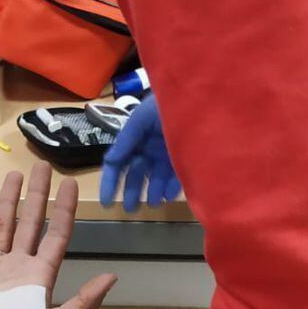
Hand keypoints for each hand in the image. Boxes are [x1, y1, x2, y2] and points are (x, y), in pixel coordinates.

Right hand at [0, 162, 117, 308]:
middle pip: (31, 223)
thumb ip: (85, 301)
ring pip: (2, 227)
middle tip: (42, 166)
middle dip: (37, 195)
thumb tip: (113, 277)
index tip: (70, 184)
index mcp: (41, 275)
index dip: (65, 209)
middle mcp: (19, 267)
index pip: (57, 234)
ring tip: (13, 175)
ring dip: (8, 201)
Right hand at [99, 94, 180, 212]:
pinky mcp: (187, 157)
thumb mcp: (142, 118)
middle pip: (137, 173)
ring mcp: (169, 153)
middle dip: (133, 191)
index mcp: (136, 137)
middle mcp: (150, 147)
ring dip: (153, 191)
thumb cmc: (167, 105)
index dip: (111, 182)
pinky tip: (168, 195)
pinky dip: (172, 187)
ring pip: (157, 178)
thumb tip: (111, 161)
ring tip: (153, 203)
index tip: (107, 202)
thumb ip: (126, 140)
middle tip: (130, 209)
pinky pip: (177, 176)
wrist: (201, 98)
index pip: (119, 163)